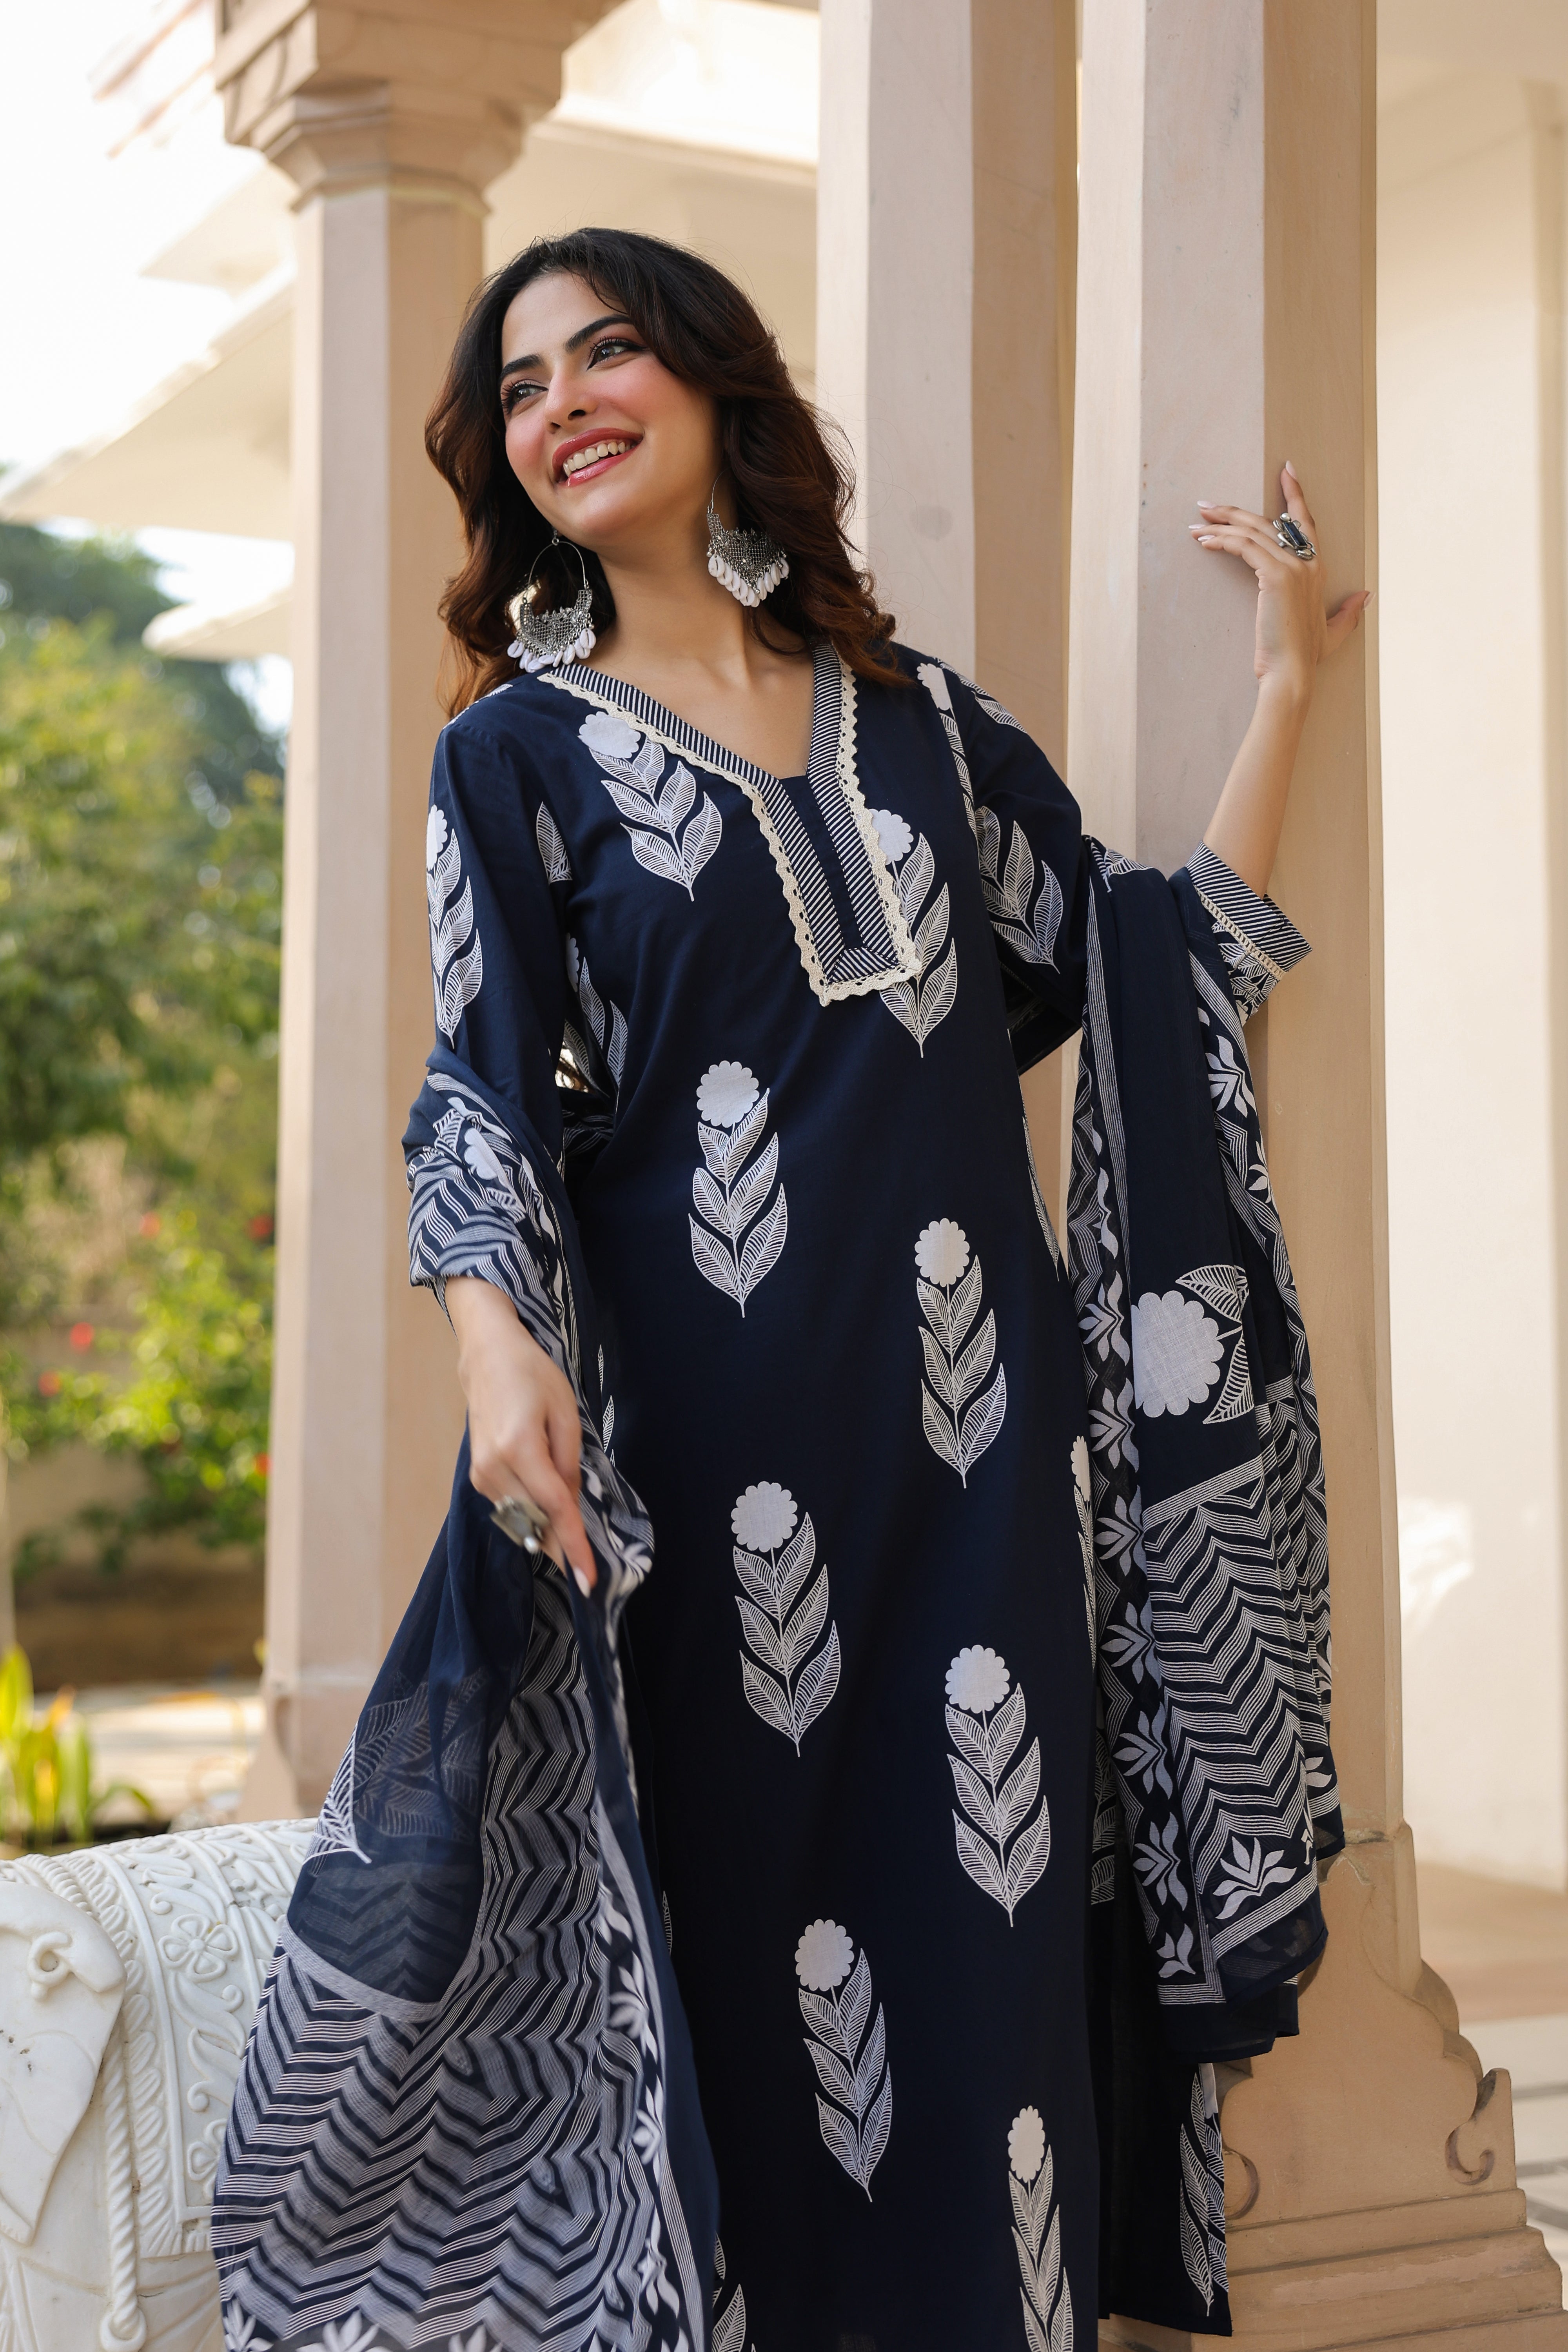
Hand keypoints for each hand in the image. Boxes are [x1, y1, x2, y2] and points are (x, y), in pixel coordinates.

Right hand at [446, 1274, 596, 1593]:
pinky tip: (543, 1490)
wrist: (487, 1357)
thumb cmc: (532, 1375)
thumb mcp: (566, 1414)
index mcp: (519, 1447)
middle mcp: (494, 1467)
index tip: (587, 1581)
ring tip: (564, 1502)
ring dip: (547, 1523)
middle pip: (536, 1521)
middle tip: (588, 1559)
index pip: (554, 1509)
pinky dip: (532, 1510)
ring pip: (523, 1519)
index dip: (574, 1546)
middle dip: (563, 1540)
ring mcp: (481, 1475)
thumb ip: (568, 1464)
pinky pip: (512, 1507)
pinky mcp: (478, 1477)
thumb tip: (568, 1507)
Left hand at [1190, 463, 1369, 702]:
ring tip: (1197, 520)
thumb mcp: (1334, 633)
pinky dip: (1222, 540)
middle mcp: (1307, 562)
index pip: (1305, 522)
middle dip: (1236, 510)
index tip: (1285, 470)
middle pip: (1269, 521)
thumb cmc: (1305, 657)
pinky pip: (1244, 546)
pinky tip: (1203, 540)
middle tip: (1207, 504)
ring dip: (1221, 522)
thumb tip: (1365, 597)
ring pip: (1252, 531)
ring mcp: (1292, 567)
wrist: (1292, 673)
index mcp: (1317, 569)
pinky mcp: (1274, 576)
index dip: (1295, 494)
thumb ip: (1348, 614)